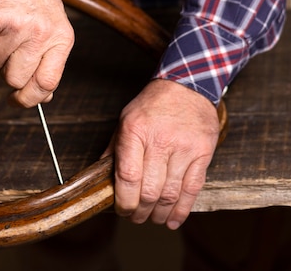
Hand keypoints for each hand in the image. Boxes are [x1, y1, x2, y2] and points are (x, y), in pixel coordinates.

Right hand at [0, 0, 74, 106]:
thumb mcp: (54, 28)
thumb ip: (50, 63)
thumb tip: (43, 98)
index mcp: (62, 38)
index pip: (47, 83)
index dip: (30, 99)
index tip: (17, 100)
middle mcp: (41, 32)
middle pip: (14, 79)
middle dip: (8, 71)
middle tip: (12, 49)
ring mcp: (16, 24)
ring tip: (6, 27)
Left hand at [109, 79, 218, 228]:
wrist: (187, 85)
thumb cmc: (152, 104)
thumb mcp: (126, 119)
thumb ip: (115, 150)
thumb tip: (101, 179)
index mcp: (135, 130)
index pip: (128, 177)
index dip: (124, 201)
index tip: (122, 209)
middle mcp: (160, 139)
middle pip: (149, 190)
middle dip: (140, 211)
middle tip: (136, 217)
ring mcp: (184, 147)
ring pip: (170, 193)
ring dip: (159, 213)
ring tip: (152, 218)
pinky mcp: (202, 153)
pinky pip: (192, 189)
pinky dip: (182, 209)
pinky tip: (173, 219)